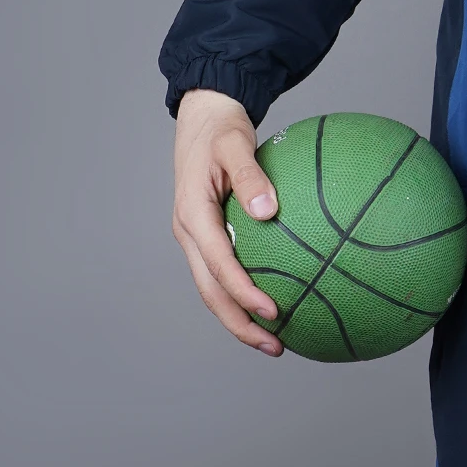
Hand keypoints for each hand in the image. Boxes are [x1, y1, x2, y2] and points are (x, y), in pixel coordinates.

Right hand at [171, 89, 283, 352]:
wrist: (202, 120)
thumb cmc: (221, 129)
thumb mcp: (236, 143)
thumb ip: (251, 174)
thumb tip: (268, 209)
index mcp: (193, 214)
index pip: (218, 264)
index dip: (243, 292)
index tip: (273, 312)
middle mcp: (189, 233)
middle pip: (211, 292)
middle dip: (241, 324)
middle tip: (277, 346)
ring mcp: (196, 238)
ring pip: (213, 290)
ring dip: (241, 318)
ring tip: (277, 341)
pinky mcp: (207, 238)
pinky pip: (223, 274)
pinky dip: (244, 295)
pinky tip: (276, 304)